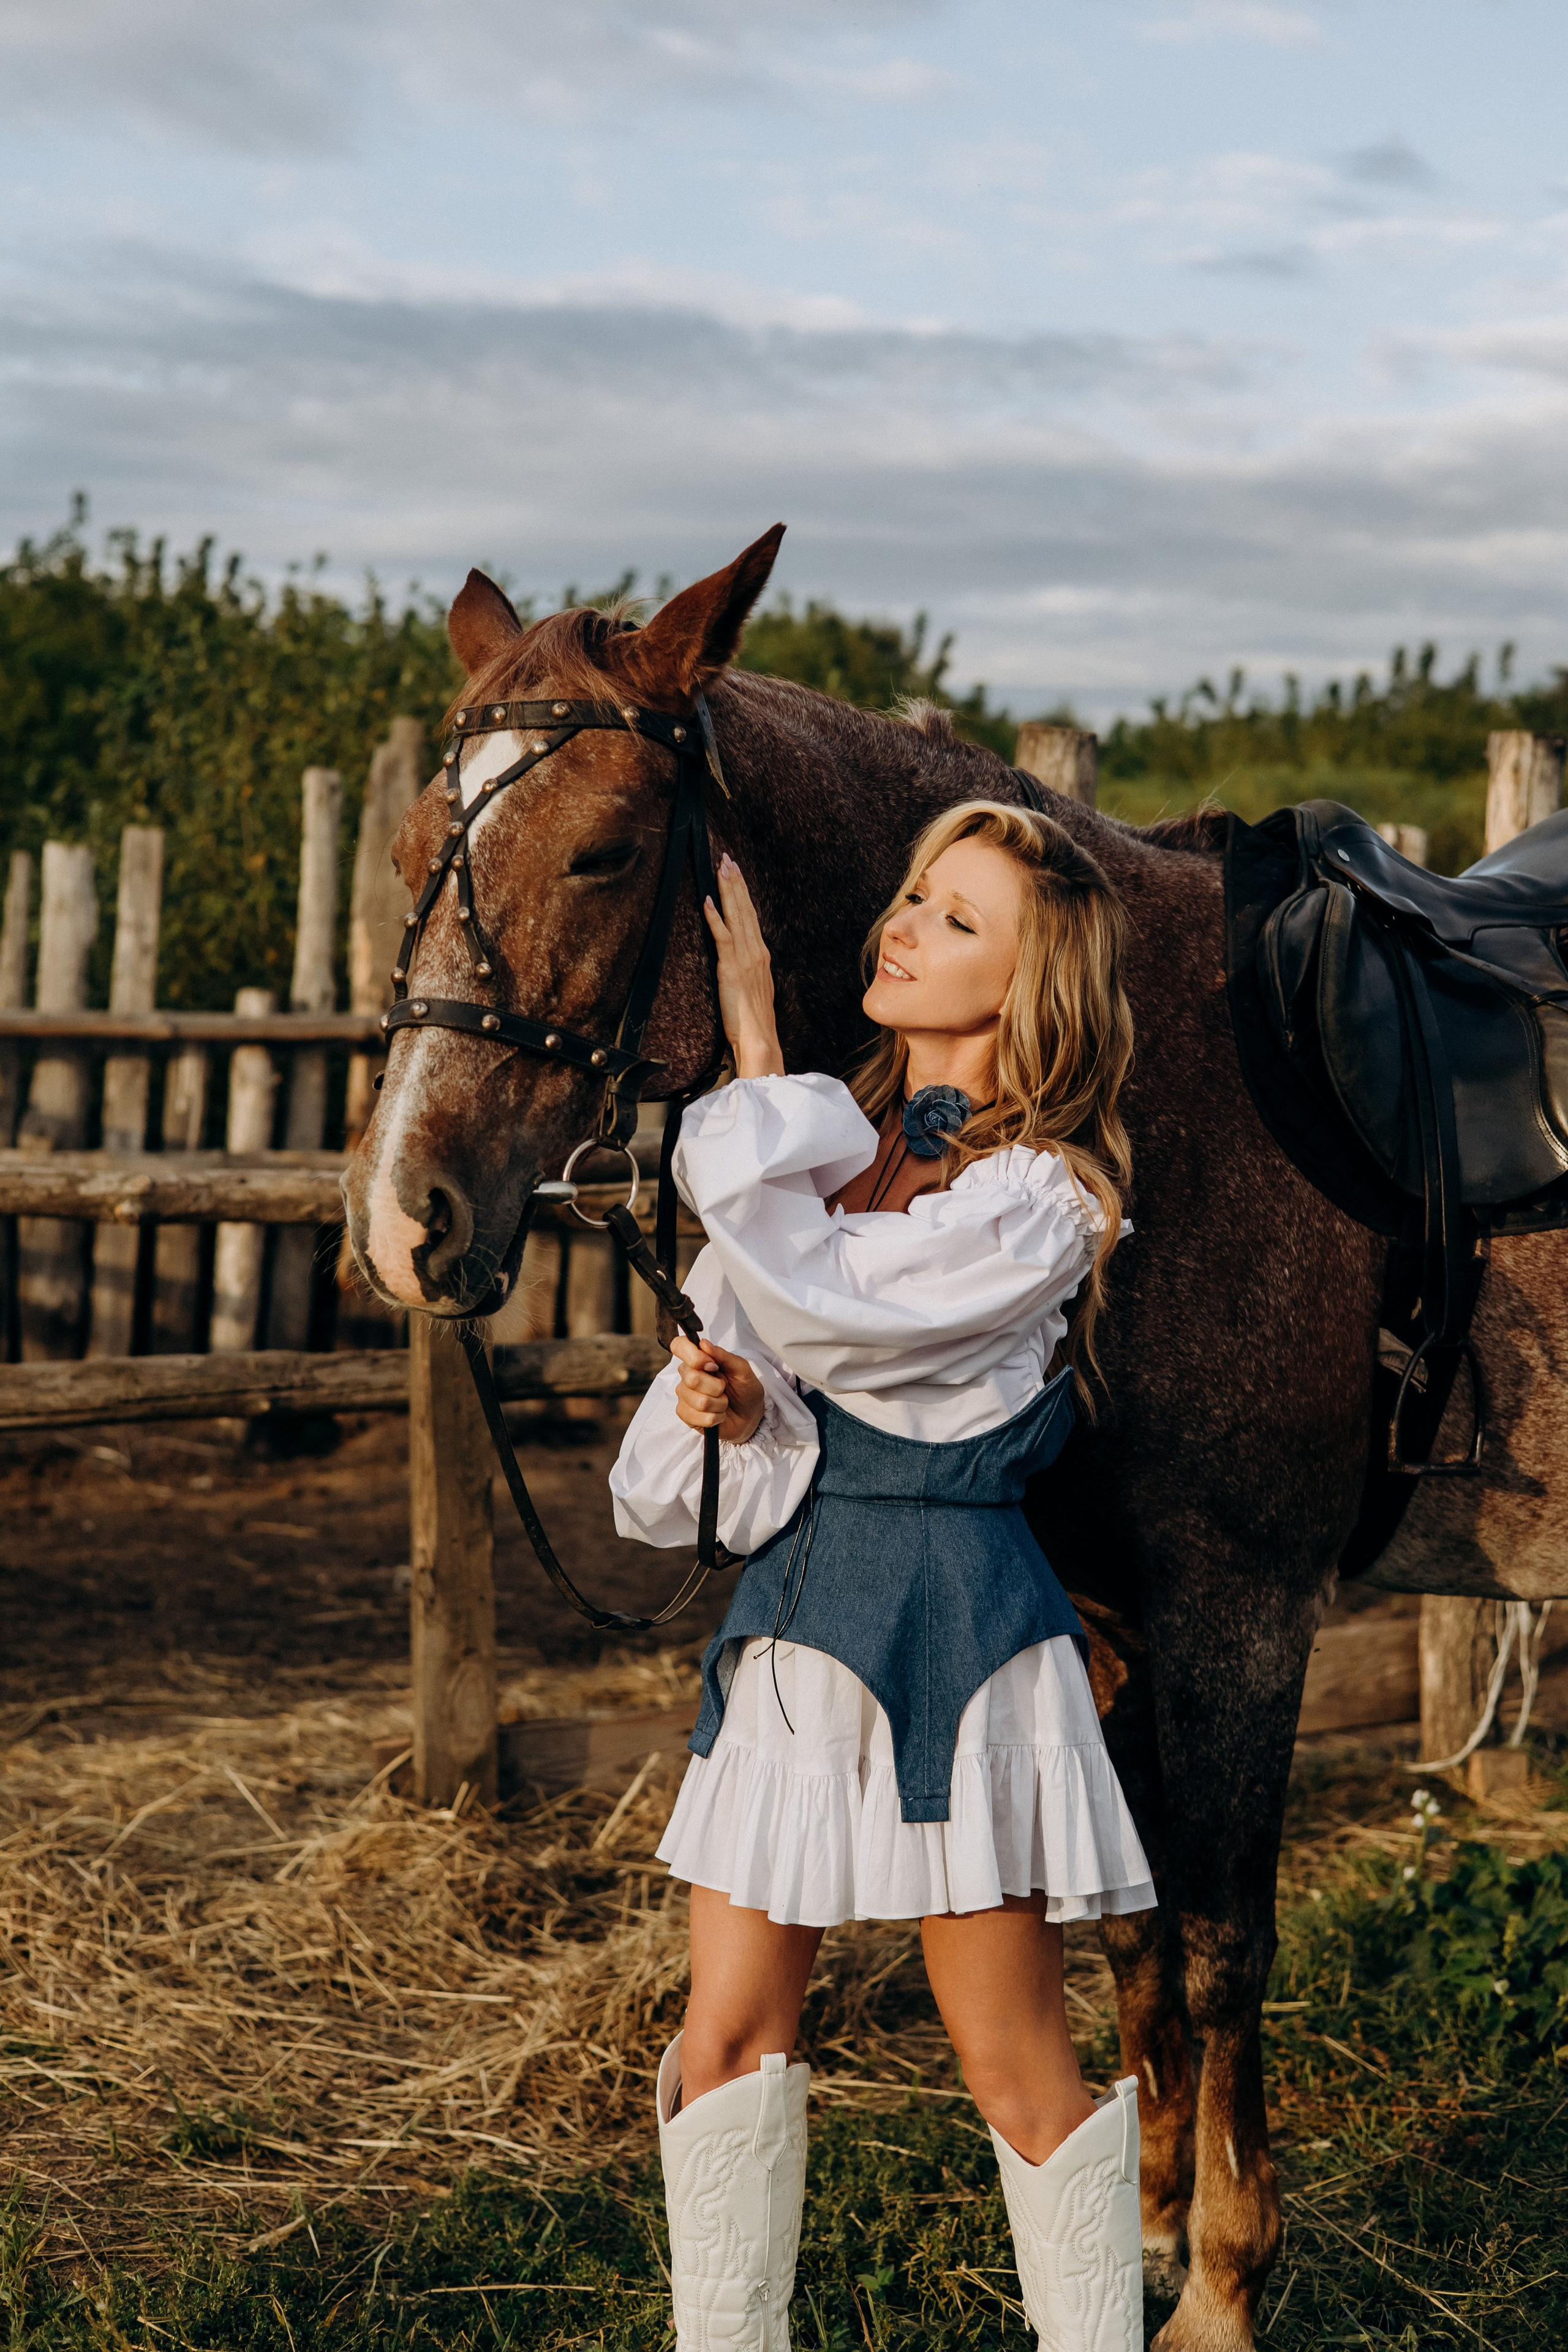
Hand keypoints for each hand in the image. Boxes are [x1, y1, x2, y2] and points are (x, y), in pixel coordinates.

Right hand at [671, 1331, 766, 1444]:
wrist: (750, 1415)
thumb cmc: (745, 1389)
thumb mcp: (742, 1369)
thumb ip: (723, 1355)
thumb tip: (703, 1343)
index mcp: (698, 1359)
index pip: (679, 1346)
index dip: (694, 1356)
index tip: (713, 1366)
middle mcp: (686, 1375)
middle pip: (692, 1379)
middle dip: (717, 1387)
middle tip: (724, 1388)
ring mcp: (684, 1396)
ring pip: (699, 1401)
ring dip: (719, 1404)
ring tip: (723, 1403)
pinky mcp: (685, 1415)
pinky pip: (697, 1417)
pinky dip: (715, 1418)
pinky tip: (718, 1415)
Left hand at [705, 854, 784, 1079]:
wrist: (760, 1039)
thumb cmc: (754, 1022)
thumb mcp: (754, 990)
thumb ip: (748, 971)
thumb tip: (742, 962)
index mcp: (761, 956)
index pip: (751, 917)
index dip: (743, 893)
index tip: (736, 873)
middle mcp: (757, 952)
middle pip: (746, 910)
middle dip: (736, 882)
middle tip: (728, 859)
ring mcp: (745, 959)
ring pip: (737, 916)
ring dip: (729, 890)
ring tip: (723, 868)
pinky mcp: (732, 968)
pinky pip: (723, 937)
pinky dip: (716, 918)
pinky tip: (709, 901)